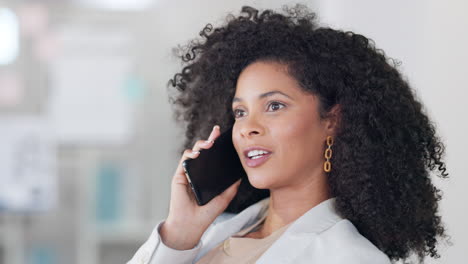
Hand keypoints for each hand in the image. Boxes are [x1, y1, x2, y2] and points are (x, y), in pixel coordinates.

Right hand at [160, 125, 241, 249]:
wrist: (192, 224)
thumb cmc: (207, 213)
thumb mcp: (225, 198)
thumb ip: (232, 186)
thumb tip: (241, 174)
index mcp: (208, 176)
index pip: (213, 157)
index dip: (217, 145)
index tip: (223, 135)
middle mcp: (198, 172)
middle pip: (204, 151)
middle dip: (210, 139)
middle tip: (216, 132)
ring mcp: (188, 173)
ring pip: (194, 152)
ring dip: (201, 144)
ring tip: (209, 144)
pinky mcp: (180, 175)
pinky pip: (184, 160)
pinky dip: (190, 154)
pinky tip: (197, 154)